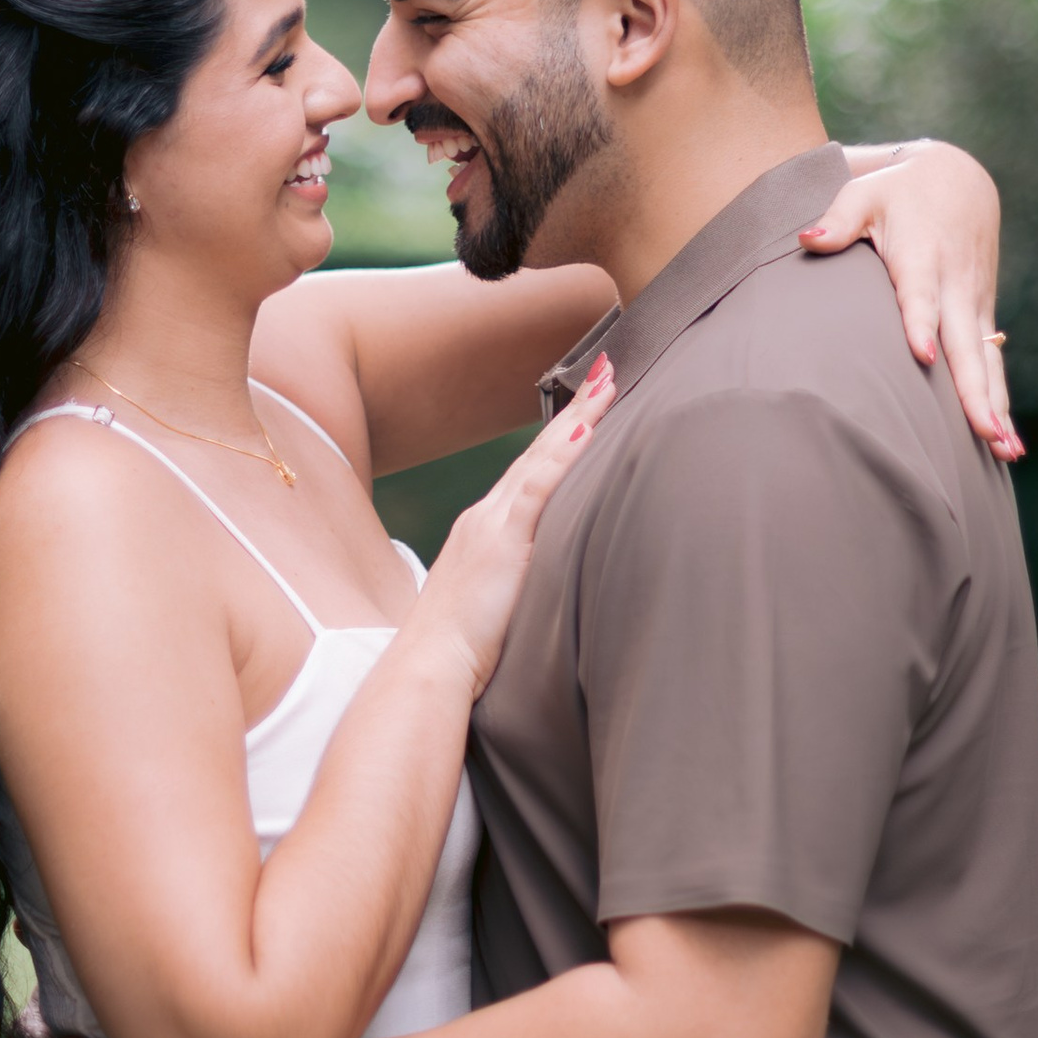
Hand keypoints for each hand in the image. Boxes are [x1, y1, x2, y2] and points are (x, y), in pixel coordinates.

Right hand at [413, 354, 614, 689]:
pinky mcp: (500, 541)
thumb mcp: (494, 606)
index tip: (590, 402)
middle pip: (539, 454)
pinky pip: (538, 487)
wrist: (427, 667)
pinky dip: (563, 455)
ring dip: (578, 417)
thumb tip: (548, 585)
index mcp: (486, 532)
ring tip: (609, 381)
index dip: (561, 437)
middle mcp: (487, 518)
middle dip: (575, 410)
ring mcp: (491, 525)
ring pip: (542, 459)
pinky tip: (588, 427)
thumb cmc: (458, 652)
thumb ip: (518, 585)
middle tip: (608, 369)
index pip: (532, 472)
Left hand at [799, 143, 1020, 459]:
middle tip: (984, 432)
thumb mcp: (865, 194)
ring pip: (986, 361)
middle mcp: (954, 285)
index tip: (923, 357)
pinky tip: (1007, 444)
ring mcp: (973, 303)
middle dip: (974, 390)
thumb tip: (807, 239)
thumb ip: (837, 219)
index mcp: (922, 256)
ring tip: (1005, 450)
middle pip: (964, 343)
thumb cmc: (898, 191)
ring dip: (996, 405)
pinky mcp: (981, 316)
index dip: (920, 324)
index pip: (920, 294)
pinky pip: (992, 363)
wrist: (959, 179)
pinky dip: (1000, 400)